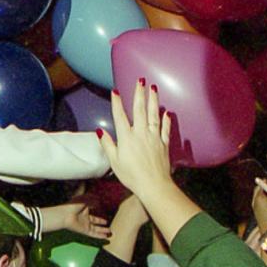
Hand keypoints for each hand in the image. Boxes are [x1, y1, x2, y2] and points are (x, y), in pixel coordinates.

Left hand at [40, 201, 108, 240]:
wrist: (65, 214)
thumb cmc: (73, 205)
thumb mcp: (85, 199)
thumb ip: (93, 199)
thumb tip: (100, 200)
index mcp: (84, 208)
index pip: (92, 209)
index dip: (96, 209)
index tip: (102, 209)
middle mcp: (84, 217)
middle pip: (94, 220)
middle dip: (100, 221)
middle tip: (107, 222)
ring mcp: (84, 224)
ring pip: (95, 228)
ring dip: (102, 230)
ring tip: (110, 231)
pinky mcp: (84, 231)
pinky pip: (93, 234)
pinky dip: (99, 235)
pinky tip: (106, 237)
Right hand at [98, 81, 172, 204]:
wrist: (154, 185)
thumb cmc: (132, 176)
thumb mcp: (114, 162)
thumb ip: (108, 145)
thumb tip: (100, 132)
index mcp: (126, 137)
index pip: (120, 116)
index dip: (117, 103)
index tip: (115, 91)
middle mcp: (140, 133)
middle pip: (139, 109)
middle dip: (139, 93)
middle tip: (140, 80)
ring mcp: (154, 137)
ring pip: (154, 115)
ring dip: (153, 100)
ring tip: (153, 88)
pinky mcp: (164, 144)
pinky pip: (165, 129)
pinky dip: (166, 120)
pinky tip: (166, 112)